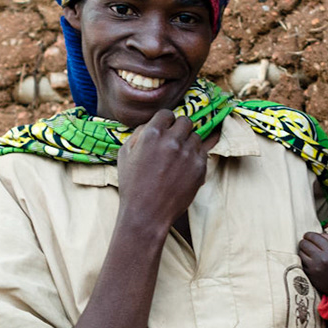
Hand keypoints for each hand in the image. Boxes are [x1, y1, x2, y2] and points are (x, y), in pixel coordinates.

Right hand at [115, 111, 210, 237]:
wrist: (147, 214)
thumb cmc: (132, 185)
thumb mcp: (124, 155)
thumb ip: (138, 134)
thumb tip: (152, 124)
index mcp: (152, 134)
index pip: (167, 114)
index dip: (165, 122)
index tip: (164, 130)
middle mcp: (173, 140)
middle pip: (185, 121)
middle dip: (179, 129)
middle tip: (173, 143)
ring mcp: (189, 153)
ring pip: (196, 136)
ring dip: (188, 143)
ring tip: (178, 158)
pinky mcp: (200, 167)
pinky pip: (203, 152)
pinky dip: (195, 157)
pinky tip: (184, 168)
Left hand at [298, 231, 327, 296]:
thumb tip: (316, 233)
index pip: (314, 236)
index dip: (309, 235)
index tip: (308, 236)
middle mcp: (322, 258)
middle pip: (304, 243)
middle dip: (304, 242)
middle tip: (306, 244)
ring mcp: (314, 267)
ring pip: (300, 252)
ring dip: (302, 251)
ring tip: (307, 252)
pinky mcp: (308, 273)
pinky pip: (300, 261)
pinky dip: (302, 259)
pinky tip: (307, 260)